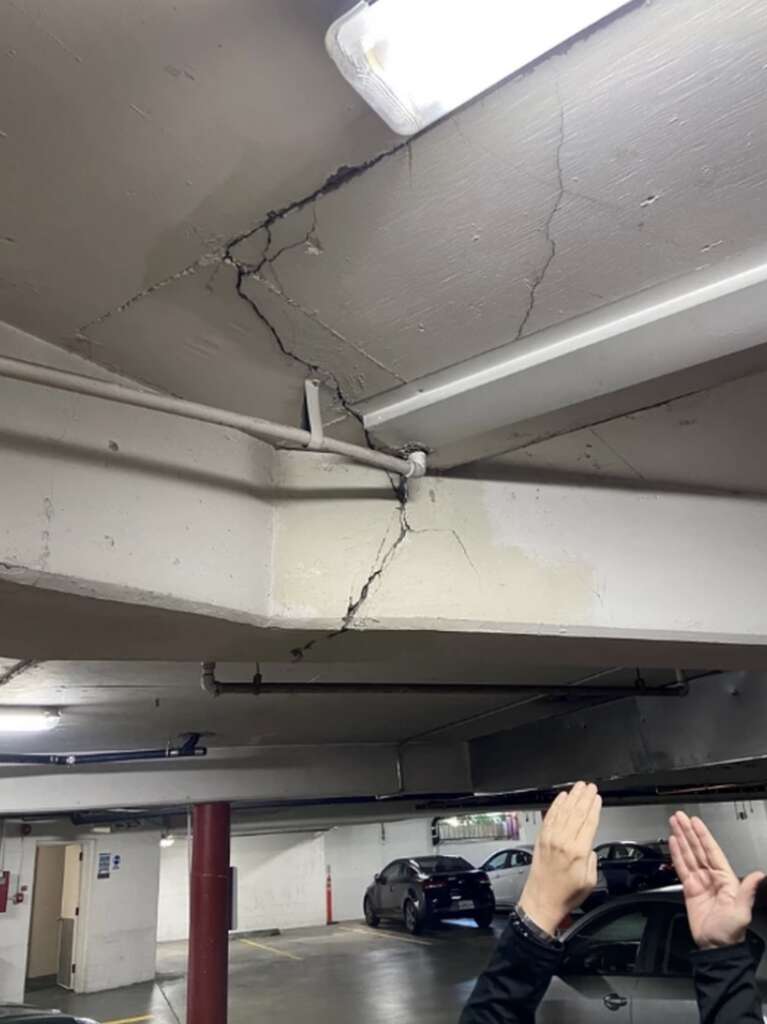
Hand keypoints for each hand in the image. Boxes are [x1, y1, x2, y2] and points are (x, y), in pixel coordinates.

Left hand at [518, 781, 601, 935]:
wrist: (542, 901)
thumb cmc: (565, 895)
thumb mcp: (589, 881)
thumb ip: (592, 860)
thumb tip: (590, 847)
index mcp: (577, 852)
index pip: (589, 822)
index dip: (594, 807)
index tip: (597, 797)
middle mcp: (563, 841)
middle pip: (576, 813)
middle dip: (584, 797)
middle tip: (590, 786)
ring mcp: (550, 838)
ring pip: (563, 811)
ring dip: (572, 797)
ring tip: (578, 787)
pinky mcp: (541, 839)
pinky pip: (549, 817)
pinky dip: (556, 805)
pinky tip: (561, 798)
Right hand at [669, 811, 764, 949]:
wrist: (715, 948)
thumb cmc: (730, 932)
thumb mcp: (742, 911)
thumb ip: (748, 891)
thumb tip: (759, 875)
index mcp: (726, 879)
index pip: (712, 851)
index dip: (703, 835)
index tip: (696, 822)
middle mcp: (712, 877)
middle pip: (698, 849)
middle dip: (689, 832)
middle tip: (680, 817)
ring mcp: (700, 882)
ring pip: (689, 855)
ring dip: (681, 839)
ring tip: (674, 824)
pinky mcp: (689, 889)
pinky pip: (681, 868)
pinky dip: (676, 855)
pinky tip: (673, 844)